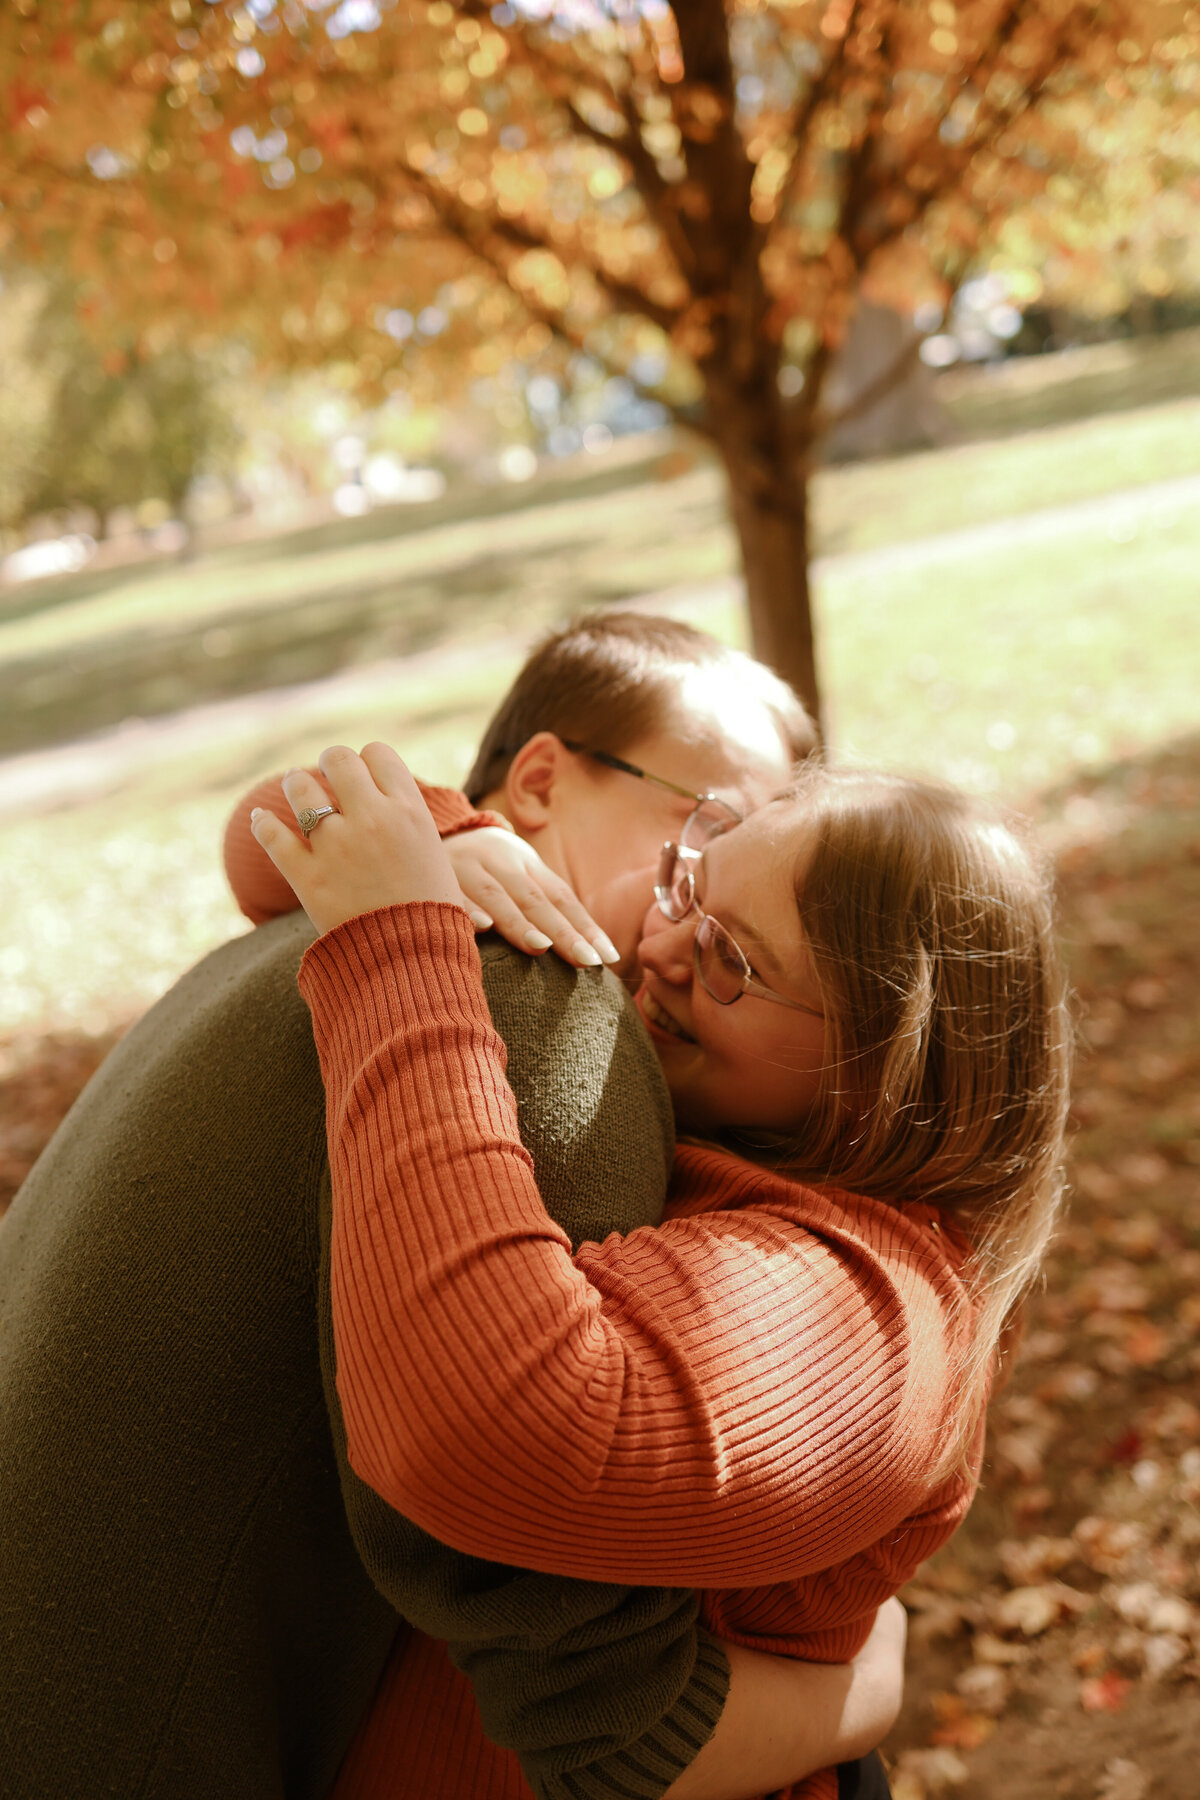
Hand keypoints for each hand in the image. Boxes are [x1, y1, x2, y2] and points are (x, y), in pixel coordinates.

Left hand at [249, 743, 467, 935]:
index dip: (369, 762)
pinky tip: (260, 819)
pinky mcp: (307, 877)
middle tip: (329, 775)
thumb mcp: (438, 858)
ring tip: (296, 788)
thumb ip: (412, 823)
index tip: (365, 776)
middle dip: (331, 763)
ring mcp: (337, 846)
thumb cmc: (433, 914)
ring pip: (300, 789)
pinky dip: (262, 824)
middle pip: (339, 759)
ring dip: (296, 785)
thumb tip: (399, 802)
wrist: (414, 964)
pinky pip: (272, 835)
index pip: (378, 753)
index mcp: (410, 812)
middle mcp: (373, 820)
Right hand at [446, 827, 618, 968]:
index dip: (584, 925)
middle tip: (585, 960)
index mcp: (525, 862)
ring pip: (497, 896)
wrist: (425, 825)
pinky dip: (466, 909)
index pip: (560, 896)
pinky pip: (452, 893)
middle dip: (562, 931)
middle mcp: (500, 861)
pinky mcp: (435, 874)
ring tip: (541, 947)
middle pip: (535, 899)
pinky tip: (481, 927)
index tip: (606, 957)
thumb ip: (542, 903)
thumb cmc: (484, 866)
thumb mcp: (514, 873)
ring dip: (518, 923)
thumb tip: (585, 949)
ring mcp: (466, 866)